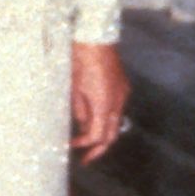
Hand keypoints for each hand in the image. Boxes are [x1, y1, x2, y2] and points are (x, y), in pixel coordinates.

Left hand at [71, 42, 127, 161]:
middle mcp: (117, 101)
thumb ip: (79, 110)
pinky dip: (106, 119)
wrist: (95, 36)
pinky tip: (94, 119)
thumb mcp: (73, 87)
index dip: (84, 144)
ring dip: (103, 134)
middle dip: (98, 149)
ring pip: (116, 123)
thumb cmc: (80, 58)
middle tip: (86, 158)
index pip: (96, 135)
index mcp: (104, 104)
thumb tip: (82, 124)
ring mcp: (122, 93)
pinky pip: (117, 109)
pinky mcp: (122, 86)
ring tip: (87, 141)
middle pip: (111, 135)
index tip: (72, 146)